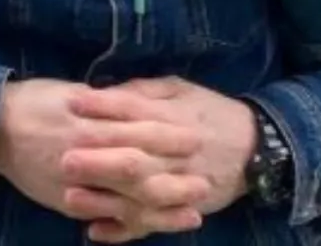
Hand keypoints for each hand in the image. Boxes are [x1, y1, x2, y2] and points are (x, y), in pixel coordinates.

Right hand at [0, 79, 207, 240]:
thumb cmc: (32, 102)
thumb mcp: (68, 90)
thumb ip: (104, 102)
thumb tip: (137, 102)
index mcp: (89, 122)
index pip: (139, 129)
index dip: (170, 135)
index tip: (196, 137)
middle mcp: (87, 154)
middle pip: (142, 170)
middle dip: (176, 177)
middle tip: (206, 181)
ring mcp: (78, 182)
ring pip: (129, 200)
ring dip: (165, 208)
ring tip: (195, 212)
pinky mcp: (68, 202)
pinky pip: (106, 216)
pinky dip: (132, 225)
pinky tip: (154, 226)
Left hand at [66, 79, 255, 239]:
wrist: (256, 149)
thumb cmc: (210, 111)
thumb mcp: (180, 89)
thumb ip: (143, 89)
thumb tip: (105, 90)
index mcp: (173, 118)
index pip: (135, 110)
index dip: (103, 105)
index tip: (72, 101)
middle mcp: (175, 155)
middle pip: (136, 157)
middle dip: (101, 159)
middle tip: (64, 158)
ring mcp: (179, 186)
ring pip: (140, 197)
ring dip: (106, 200)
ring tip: (70, 198)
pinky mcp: (182, 209)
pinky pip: (151, 224)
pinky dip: (124, 230)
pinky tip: (95, 231)